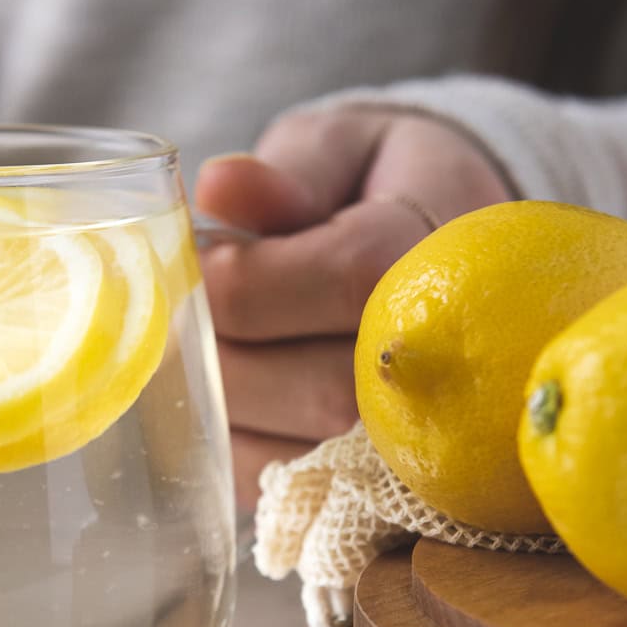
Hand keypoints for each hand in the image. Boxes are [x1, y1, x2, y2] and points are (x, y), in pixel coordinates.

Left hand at [194, 107, 512, 508]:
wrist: (435, 234)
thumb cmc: (374, 182)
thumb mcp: (340, 147)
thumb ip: (291, 170)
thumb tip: (221, 187)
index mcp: (438, 251)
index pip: (346, 279)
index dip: (249, 278)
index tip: (200, 256)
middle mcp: (444, 351)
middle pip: (324, 386)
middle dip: (225, 348)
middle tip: (182, 307)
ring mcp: (414, 427)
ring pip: (299, 445)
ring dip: (219, 397)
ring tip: (199, 342)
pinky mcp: (362, 471)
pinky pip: (278, 479)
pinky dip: (224, 439)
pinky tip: (213, 387)